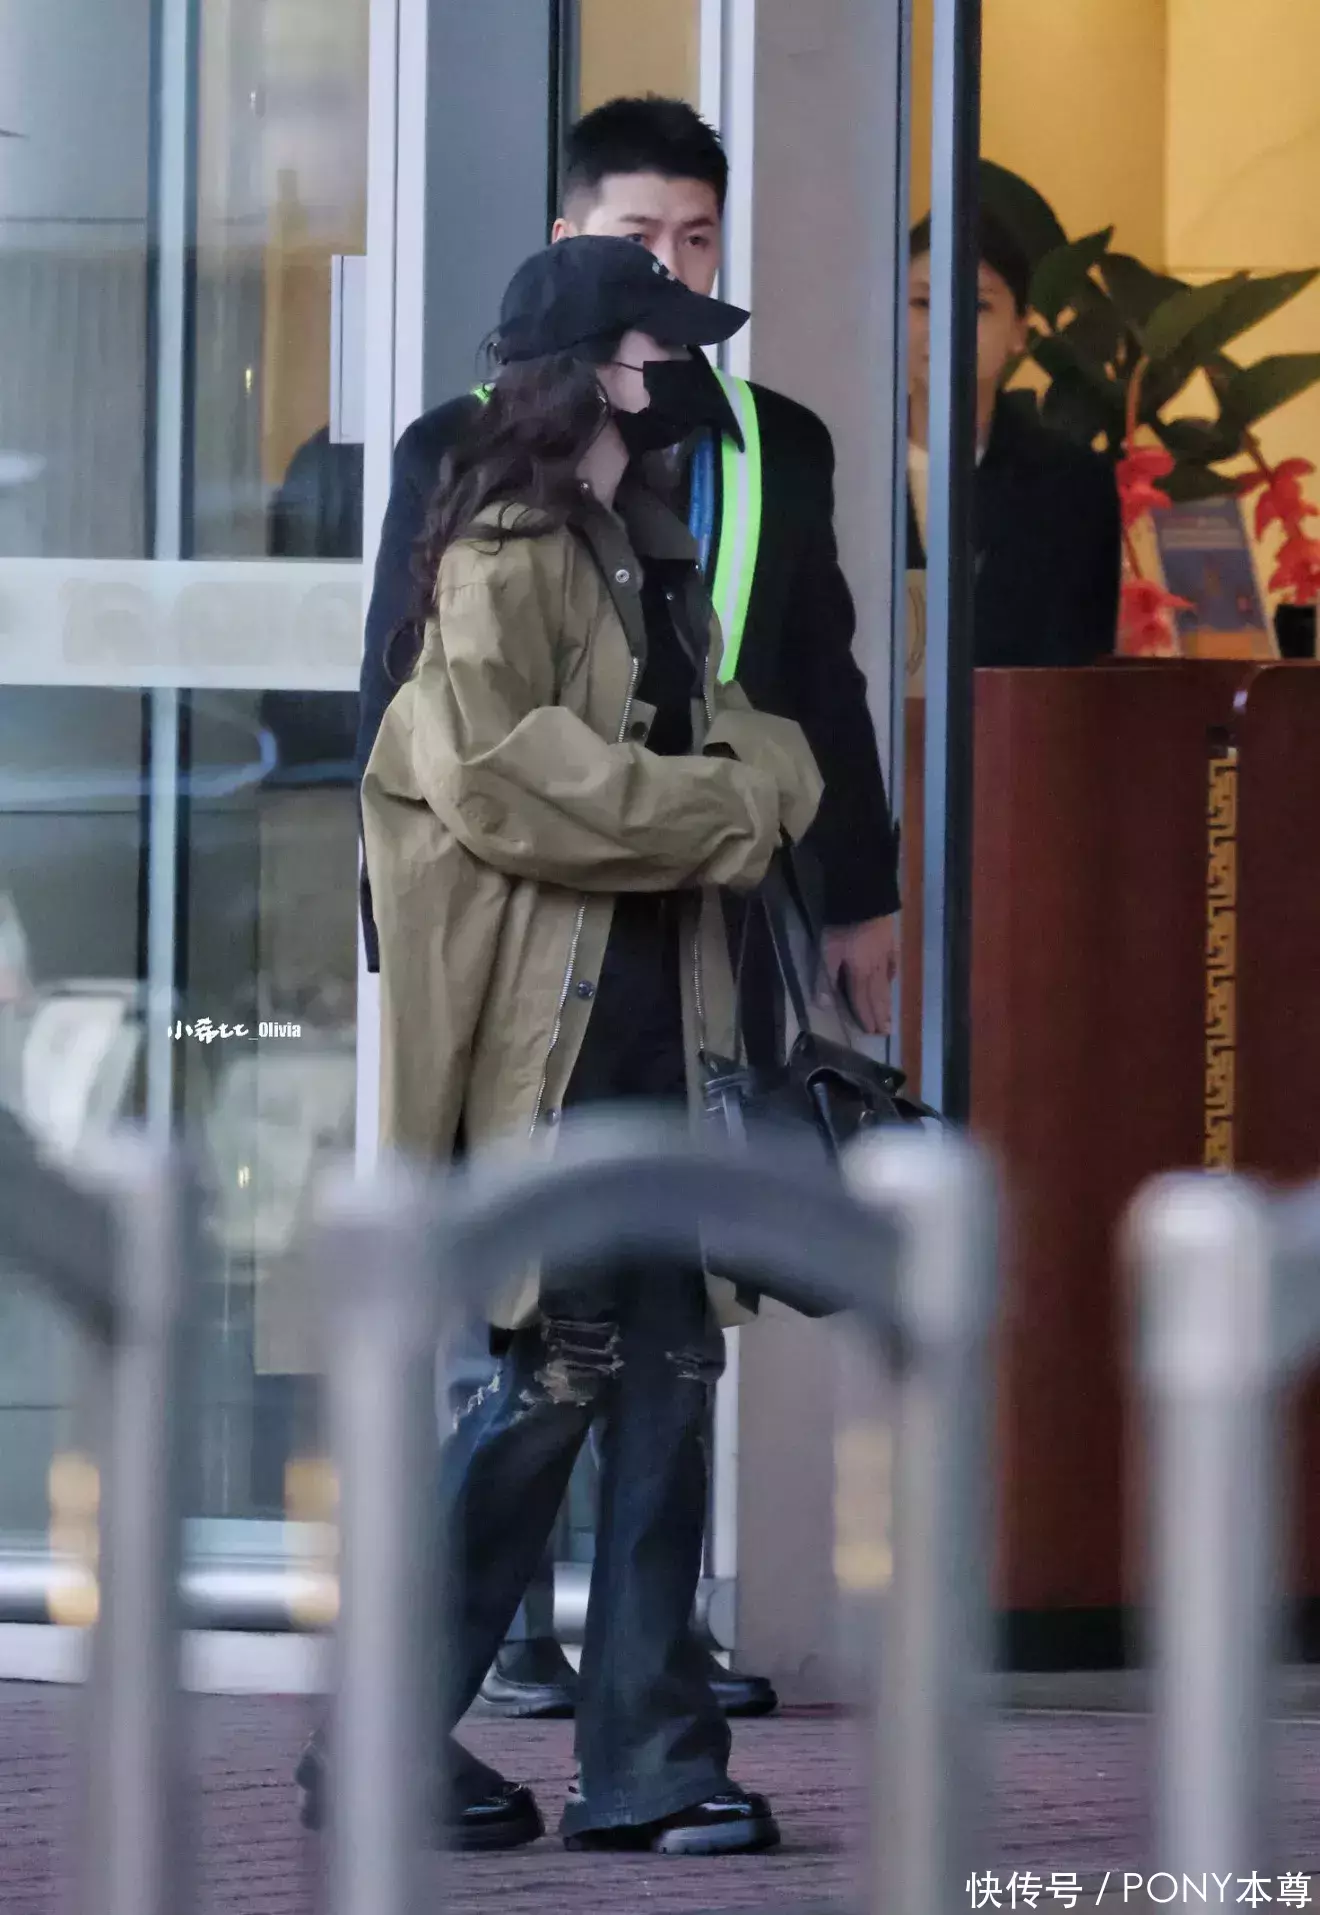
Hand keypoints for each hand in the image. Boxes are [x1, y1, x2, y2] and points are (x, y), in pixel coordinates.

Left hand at [820, 915, 898, 1036]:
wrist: (865, 899)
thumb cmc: (843, 927)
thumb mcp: (827, 952)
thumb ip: (825, 978)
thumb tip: (823, 1005)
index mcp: (859, 974)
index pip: (861, 1000)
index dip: (865, 1017)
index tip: (872, 1032)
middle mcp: (875, 969)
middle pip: (876, 996)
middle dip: (879, 1015)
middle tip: (886, 1032)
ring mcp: (885, 955)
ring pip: (886, 984)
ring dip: (887, 1003)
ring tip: (891, 1017)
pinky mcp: (890, 941)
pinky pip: (893, 963)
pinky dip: (892, 975)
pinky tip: (893, 981)